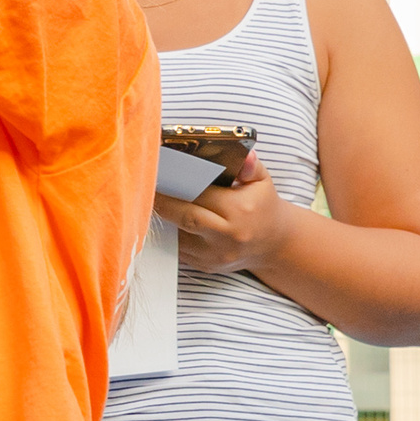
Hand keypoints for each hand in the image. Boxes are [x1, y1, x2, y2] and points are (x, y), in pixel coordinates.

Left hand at [155, 153, 294, 277]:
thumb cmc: (263, 207)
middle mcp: (227, 236)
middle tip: (145, 187)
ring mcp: (215, 255)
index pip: (201, 195)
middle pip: (184, 216)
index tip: (159, 173)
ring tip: (150, 202)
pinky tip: (163, 220)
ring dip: (162, 219)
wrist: (273, 244)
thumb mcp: (261, 182)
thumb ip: (250, 166)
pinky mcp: (206, 265)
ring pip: (177, 235)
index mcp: (240, 211)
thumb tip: (243, 154)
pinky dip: (169, 234)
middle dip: (162, 202)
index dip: (177, 184)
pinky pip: (179, 249)